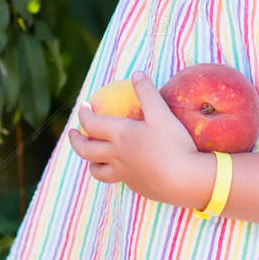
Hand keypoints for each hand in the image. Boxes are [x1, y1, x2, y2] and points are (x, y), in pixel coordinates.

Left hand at [67, 72, 211, 209]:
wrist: (186, 180)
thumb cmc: (173, 144)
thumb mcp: (161, 114)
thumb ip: (147, 92)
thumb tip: (136, 73)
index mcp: (120, 135)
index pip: (91, 124)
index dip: (84, 114)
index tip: (83, 107)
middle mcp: (117, 155)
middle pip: (85, 150)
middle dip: (75, 140)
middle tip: (72, 133)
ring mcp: (124, 173)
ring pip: (96, 170)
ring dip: (90, 161)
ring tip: (91, 156)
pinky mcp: (136, 186)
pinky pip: (116, 179)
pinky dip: (112, 171)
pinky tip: (122, 167)